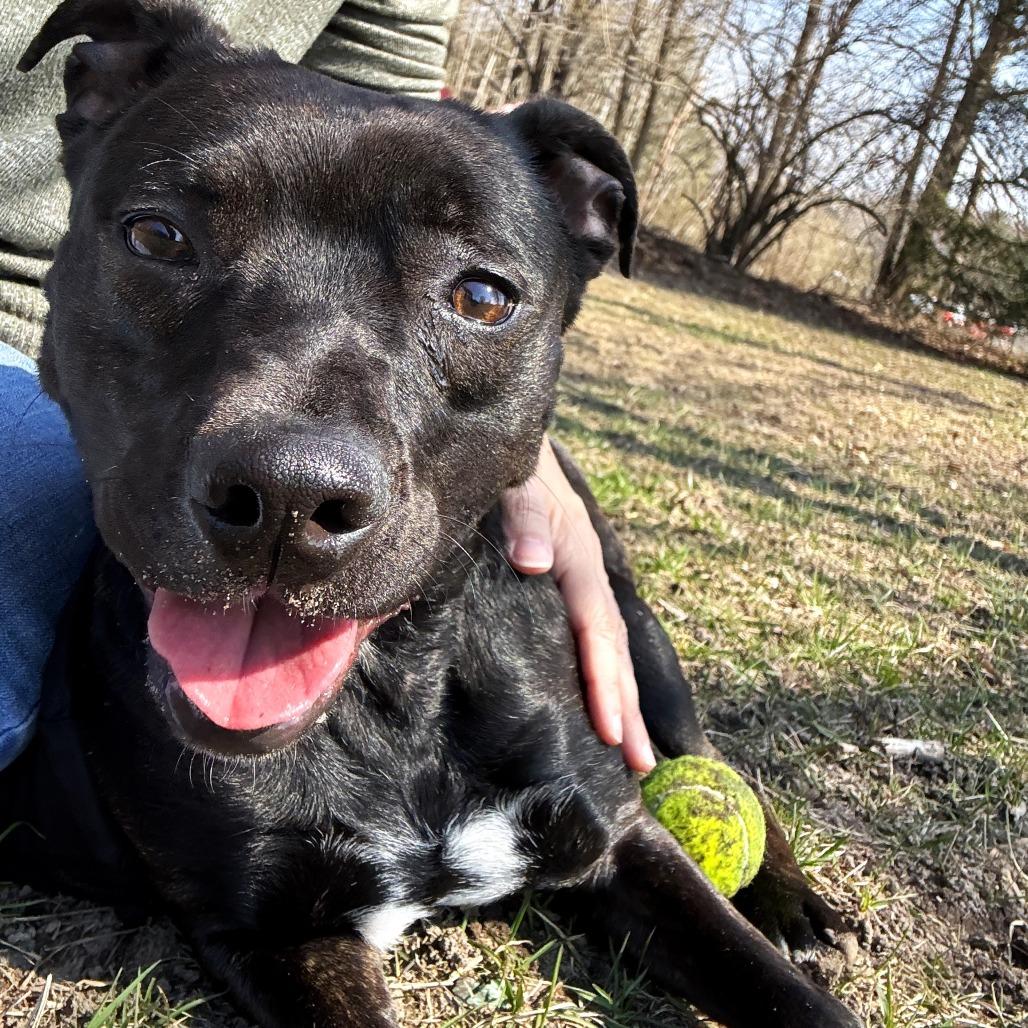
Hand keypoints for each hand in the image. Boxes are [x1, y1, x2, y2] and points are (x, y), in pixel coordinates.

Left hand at [500, 438, 655, 771]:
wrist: (514, 433)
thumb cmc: (511, 460)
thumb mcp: (516, 478)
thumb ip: (524, 515)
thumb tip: (535, 565)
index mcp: (577, 555)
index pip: (595, 630)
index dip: (604, 682)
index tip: (611, 733)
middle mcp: (586, 569)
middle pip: (613, 647)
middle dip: (626, 706)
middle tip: (643, 767)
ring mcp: (579, 573)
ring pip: (608, 643)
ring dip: (620, 696)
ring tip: (633, 749)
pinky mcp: (565, 573)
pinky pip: (592, 630)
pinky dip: (603, 669)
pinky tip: (601, 694)